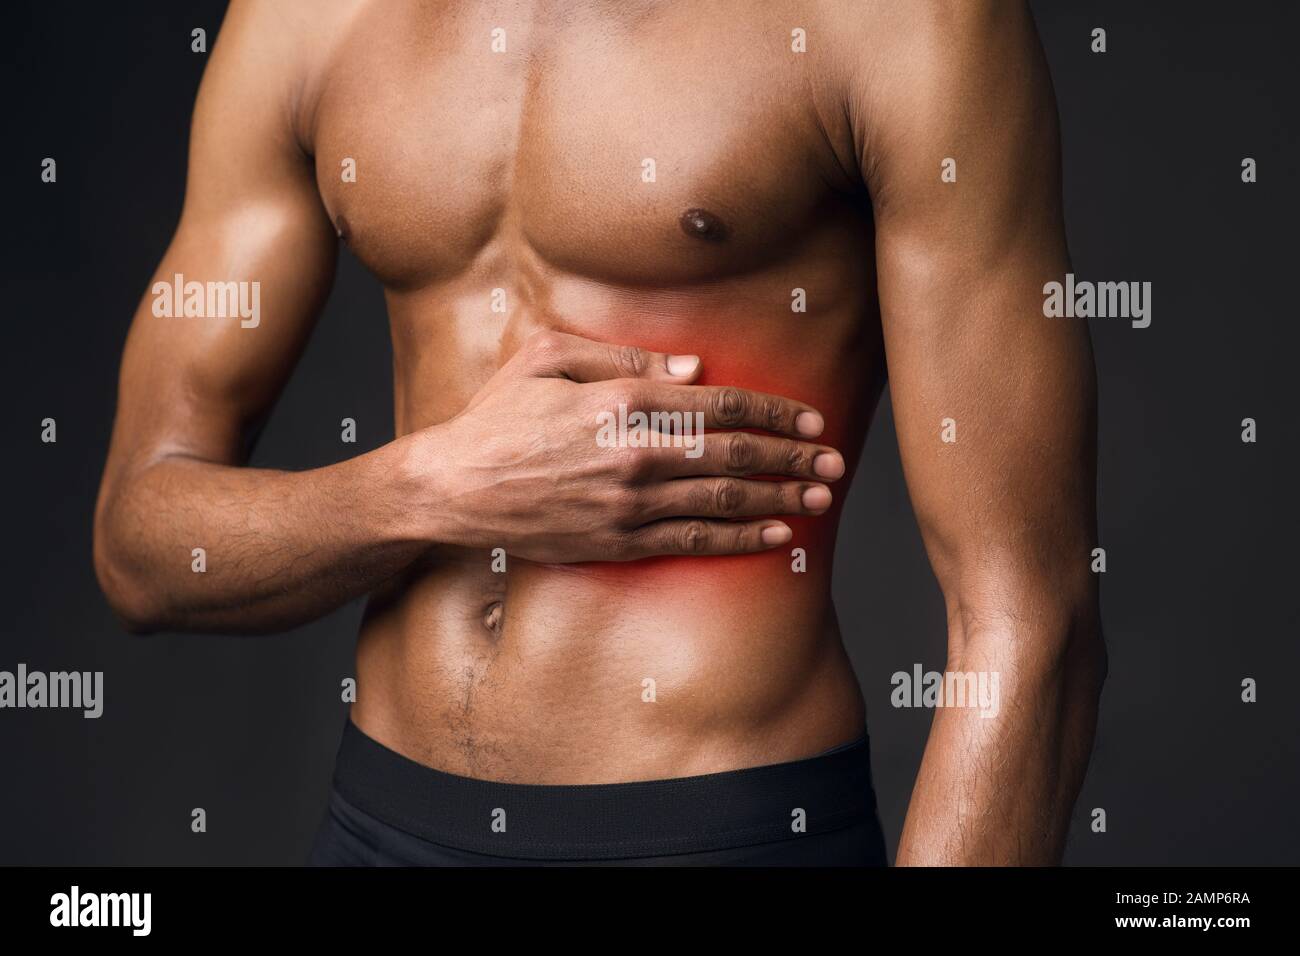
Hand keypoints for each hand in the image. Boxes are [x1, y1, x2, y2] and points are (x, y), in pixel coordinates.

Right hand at [415, 330, 844, 561]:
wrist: (452, 488)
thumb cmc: (496, 416)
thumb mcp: (547, 357)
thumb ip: (622, 358)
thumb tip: (692, 369)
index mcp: (624, 402)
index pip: (722, 404)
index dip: (775, 411)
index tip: (810, 418)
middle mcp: (637, 455)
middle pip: (736, 454)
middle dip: (793, 457)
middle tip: (835, 460)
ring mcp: (630, 504)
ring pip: (724, 501)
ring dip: (780, 498)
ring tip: (820, 497)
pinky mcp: (619, 543)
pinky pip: (694, 543)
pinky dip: (739, 540)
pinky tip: (774, 536)